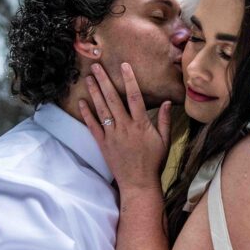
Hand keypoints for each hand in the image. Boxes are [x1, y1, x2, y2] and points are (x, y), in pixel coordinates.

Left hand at [79, 63, 171, 190]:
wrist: (139, 183)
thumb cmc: (154, 163)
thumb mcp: (164, 141)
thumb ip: (165, 121)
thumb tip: (167, 102)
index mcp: (141, 125)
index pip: (135, 97)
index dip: (129, 80)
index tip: (124, 66)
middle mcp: (125, 127)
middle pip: (113, 99)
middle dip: (104, 81)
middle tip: (96, 66)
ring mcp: (112, 135)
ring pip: (101, 109)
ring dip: (94, 92)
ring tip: (88, 78)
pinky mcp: (103, 144)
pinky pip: (93, 126)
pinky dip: (87, 114)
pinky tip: (82, 102)